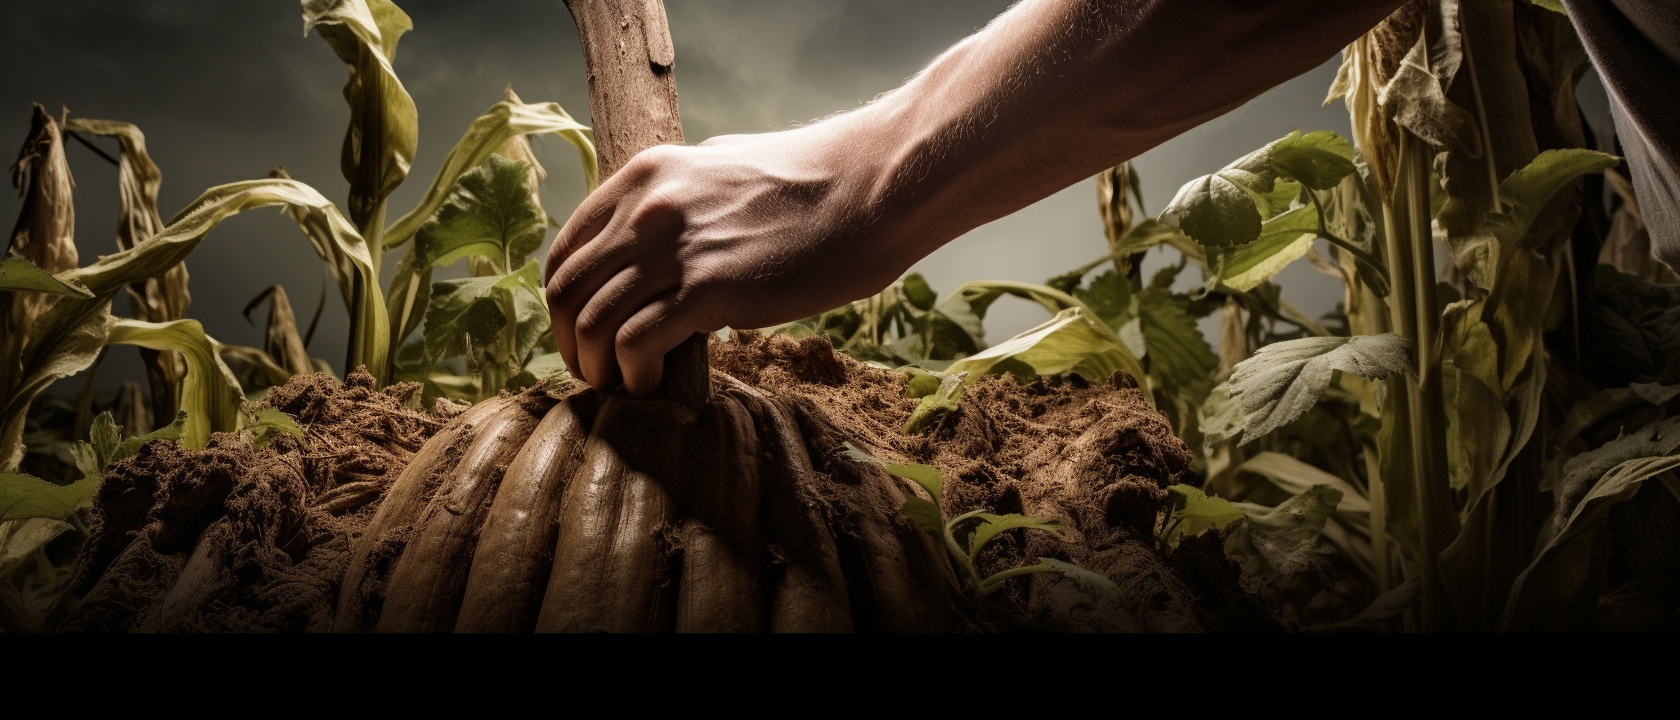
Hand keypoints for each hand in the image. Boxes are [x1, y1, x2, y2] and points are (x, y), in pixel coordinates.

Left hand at [542, 122, 907, 396]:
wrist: (872, 188)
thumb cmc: (816, 181)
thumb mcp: (726, 166)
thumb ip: (683, 195)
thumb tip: (666, 229)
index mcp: (646, 175)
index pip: (566, 248)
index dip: (565, 303)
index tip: (582, 334)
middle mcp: (646, 208)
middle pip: (567, 290)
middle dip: (571, 343)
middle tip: (594, 373)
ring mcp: (674, 248)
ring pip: (592, 322)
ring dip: (599, 368)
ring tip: (623, 388)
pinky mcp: (708, 289)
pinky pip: (636, 343)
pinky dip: (635, 376)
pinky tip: (655, 387)